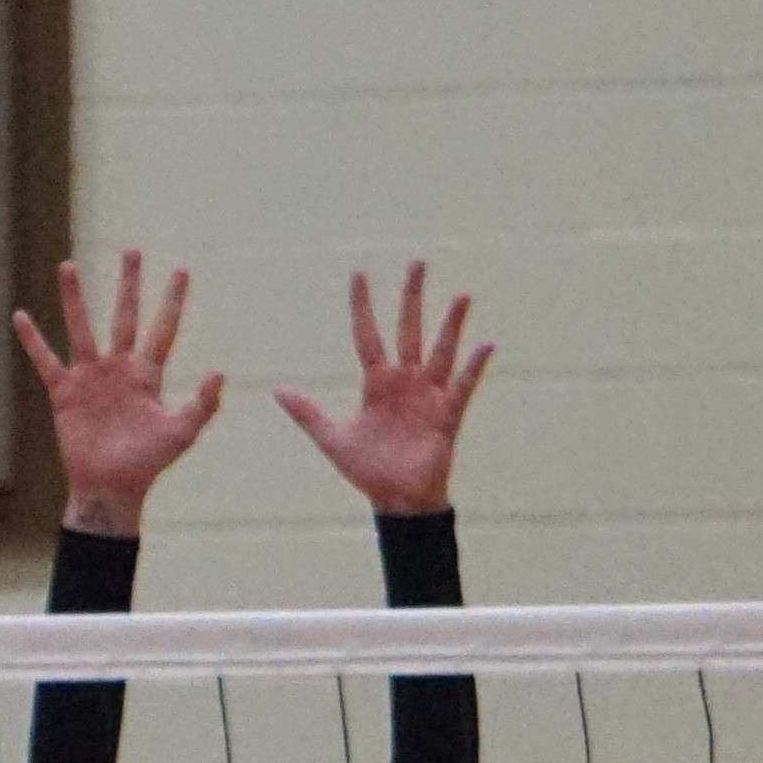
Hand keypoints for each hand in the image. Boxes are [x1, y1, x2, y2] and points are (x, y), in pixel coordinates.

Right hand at [12, 252, 222, 535]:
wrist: (111, 488)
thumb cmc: (148, 464)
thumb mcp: (182, 433)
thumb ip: (202, 403)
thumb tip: (219, 371)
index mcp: (148, 375)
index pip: (163, 329)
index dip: (172, 301)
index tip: (181, 270)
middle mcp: (119, 369)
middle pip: (124, 316)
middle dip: (128, 284)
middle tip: (131, 251)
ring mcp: (90, 378)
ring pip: (82, 328)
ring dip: (75, 298)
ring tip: (68, 265)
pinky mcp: (65, 394)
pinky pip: (46, 361)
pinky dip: (33, 341)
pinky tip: (21, 316)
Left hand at [277, 264, 491, 516]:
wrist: (395, 500)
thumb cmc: (367, 469)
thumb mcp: (332, 439)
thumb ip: (307, 413)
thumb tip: (276, 390)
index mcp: (376, 384)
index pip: (367, 335)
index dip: (362, 307)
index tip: (358, 274)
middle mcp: (404, 382)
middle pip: (408, 330)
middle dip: (411, 298)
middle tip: (418, 263)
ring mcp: (428, 396)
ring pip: (440, 351)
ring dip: (450, 325)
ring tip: (460, 296)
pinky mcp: (446, 415)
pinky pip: (462, 386)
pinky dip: (474, 367)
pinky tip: (485, 345)